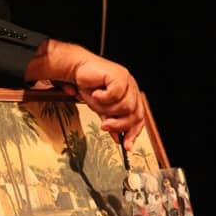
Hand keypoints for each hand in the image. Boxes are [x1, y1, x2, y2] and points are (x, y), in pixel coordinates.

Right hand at [25, 39, 144, 150]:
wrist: (77, 70)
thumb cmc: (89, 85)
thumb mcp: (101, 109)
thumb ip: (111, 121)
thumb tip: (117, 138)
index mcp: (130, 96)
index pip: (139, 118)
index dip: (133, 133)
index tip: (126, 145)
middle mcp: (131, 88)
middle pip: (135, 115)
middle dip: (120, 124)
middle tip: (105, 125)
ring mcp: (127, 81)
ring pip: (126, 107)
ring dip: (108, 109)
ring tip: (97, 104)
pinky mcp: (119, 75)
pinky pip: (116, 94)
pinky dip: (103, 97)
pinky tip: (96, 93)